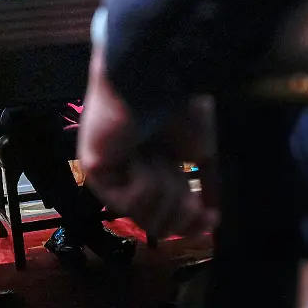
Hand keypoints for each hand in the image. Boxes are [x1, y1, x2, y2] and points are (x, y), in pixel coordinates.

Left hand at [78, 47, 218, 237]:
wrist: (161, 82)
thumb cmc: (182, 107)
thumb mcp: (202, 152)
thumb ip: (206, 184)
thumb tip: (213, 216)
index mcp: (155, 165)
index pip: (168, 213)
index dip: (191, 224)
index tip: (213, 221)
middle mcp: (130, 171)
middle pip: (158, 223)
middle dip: (179, 208)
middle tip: (184, 183)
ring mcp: (110, 170)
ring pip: (143, 215)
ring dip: (163, 189)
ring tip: (161, 159)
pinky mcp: (94, 168)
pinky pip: (126, 201)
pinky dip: (143, 182)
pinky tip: (141, 157)